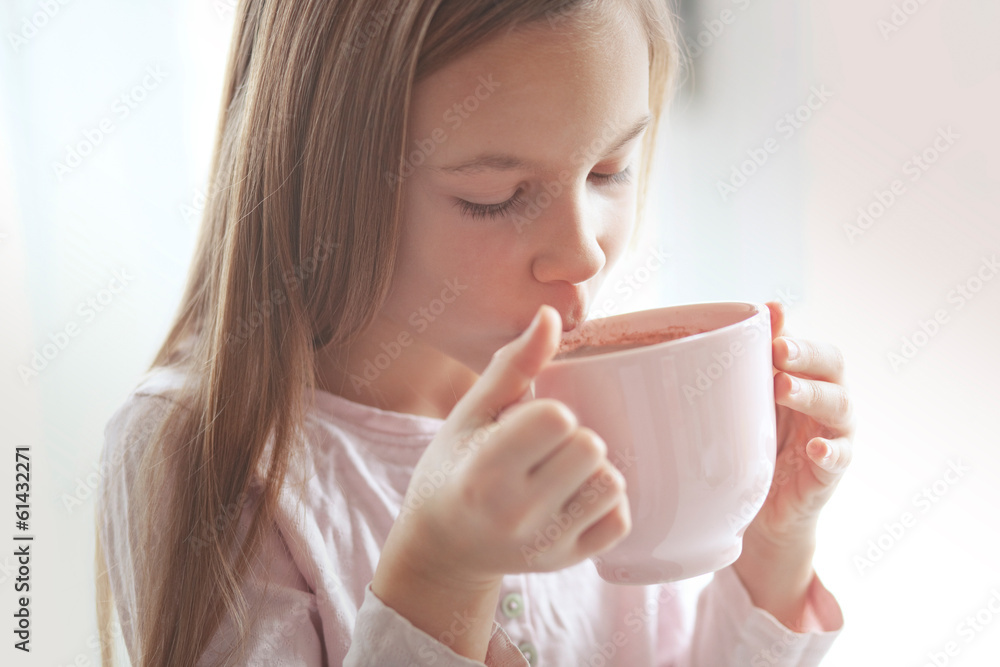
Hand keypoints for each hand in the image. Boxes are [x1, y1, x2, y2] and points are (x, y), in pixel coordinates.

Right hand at [372, 304, 629, 658]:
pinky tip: (574, 495)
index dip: (550, 412)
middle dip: (573, 437)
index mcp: (485, 471)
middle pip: (591, 448)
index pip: (556, 419)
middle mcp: (516, 515)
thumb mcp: (469, 413)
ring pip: (612, 483)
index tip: (527, 422)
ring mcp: (546, 545)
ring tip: (560, 470)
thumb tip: (551, 316)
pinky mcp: (569, 562)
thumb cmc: (454, 466)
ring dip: (594, 468)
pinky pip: (620, 520)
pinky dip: (605, 503)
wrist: (443, 545)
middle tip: (545, 447)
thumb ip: (513, 365)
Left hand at [749, 300, 855, 544]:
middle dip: (808, 357)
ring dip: (812, 394)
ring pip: (839, 407)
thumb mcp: (757, 400)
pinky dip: (830, 451)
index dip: (800, 341)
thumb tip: (769, 307)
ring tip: (783, 388)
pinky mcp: (831, 473)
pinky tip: (815, 448)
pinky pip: (840, 459)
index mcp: (813, 382)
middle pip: (834, 370)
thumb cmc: (760, 442)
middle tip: (779, 352)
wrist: (764, 507)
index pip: (819, 352)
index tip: (774, 335)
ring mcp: (835, 437)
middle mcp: (830, 404)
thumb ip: (763, 358)